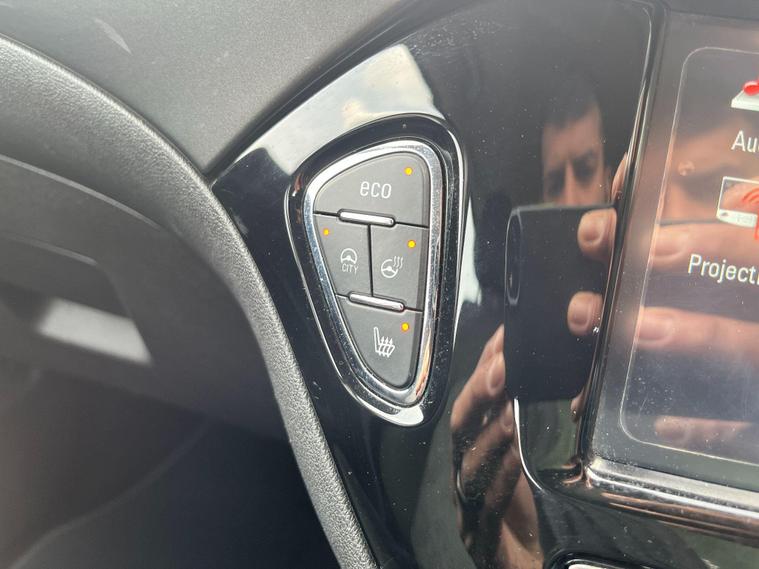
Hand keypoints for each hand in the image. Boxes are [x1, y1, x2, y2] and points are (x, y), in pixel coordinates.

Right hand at [450, 326, 540, 566]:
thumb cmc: (531, 520)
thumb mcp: (530, 463)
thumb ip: (531, 424)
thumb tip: (554, 374)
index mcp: (477, 452)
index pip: (476, 401)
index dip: (486, 368)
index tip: (505, 337)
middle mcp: (467, 474)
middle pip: (461, 427)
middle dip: (478, 394)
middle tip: (500, 367)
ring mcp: (469, 508)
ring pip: (470, 464)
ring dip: (490, 434)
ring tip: (510, 408)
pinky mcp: (482, 540)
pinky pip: (487, 507)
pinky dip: (501, 481)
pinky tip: (515, 461)